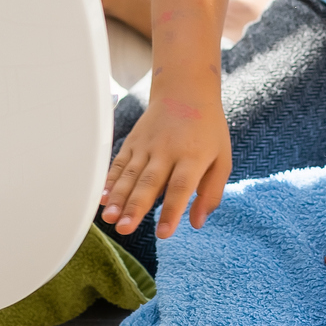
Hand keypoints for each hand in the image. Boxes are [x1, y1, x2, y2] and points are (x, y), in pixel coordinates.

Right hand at [100, 76, 232, 239]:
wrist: (186, 91)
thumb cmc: (208, 130)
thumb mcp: (222, 159)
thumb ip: (212, 192)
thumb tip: (197, 223)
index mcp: (193, 156)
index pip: (180, 187)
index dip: (171, 211)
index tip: (163, 233)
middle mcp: (167, 151)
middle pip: (149, 182)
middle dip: (135, 208)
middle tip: (125, 229)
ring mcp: (147, 145)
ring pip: (130, 175)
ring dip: (118, 198)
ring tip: (109, 219)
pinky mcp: (133, 141)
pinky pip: (119, 163)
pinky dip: (110, 181)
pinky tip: (102, 198)